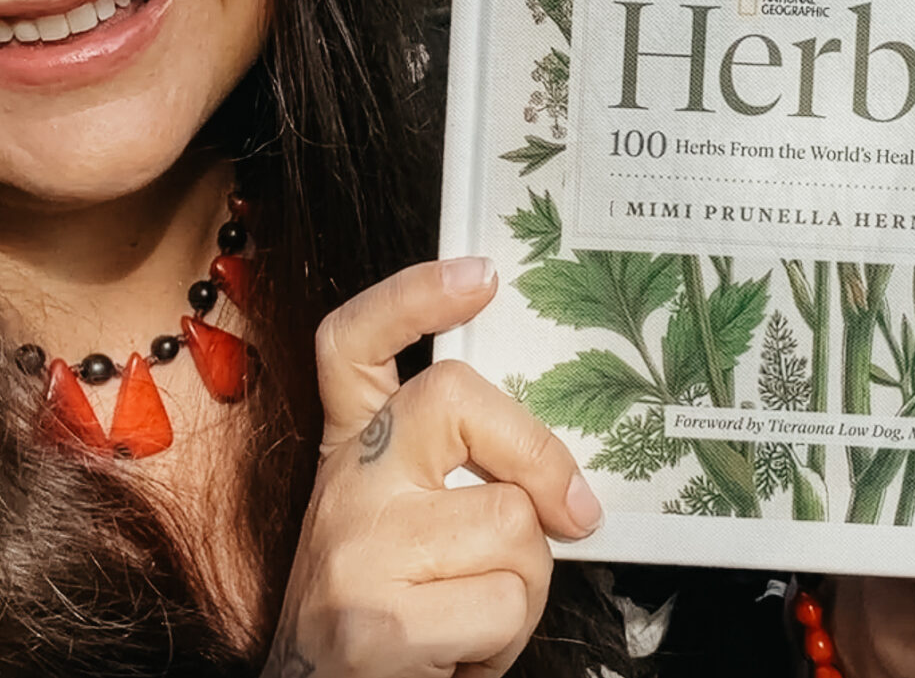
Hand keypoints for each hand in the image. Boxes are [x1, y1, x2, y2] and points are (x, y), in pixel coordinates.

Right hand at [264, 257, 602, 677]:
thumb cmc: (388, 622)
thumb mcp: (403, 533)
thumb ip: (455, 481)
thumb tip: (561, 483)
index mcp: (350, 454)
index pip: (353, 343)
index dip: (413, 295)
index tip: (482, 275)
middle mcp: (343, 487)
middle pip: (457, 401)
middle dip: (539, 458)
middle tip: (571, 513)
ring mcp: (354, 549)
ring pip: (511, 525)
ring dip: (525, 588)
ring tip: (473, 618)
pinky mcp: (376, 621)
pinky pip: (503, 605)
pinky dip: (503, 645)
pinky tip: (458, 657)